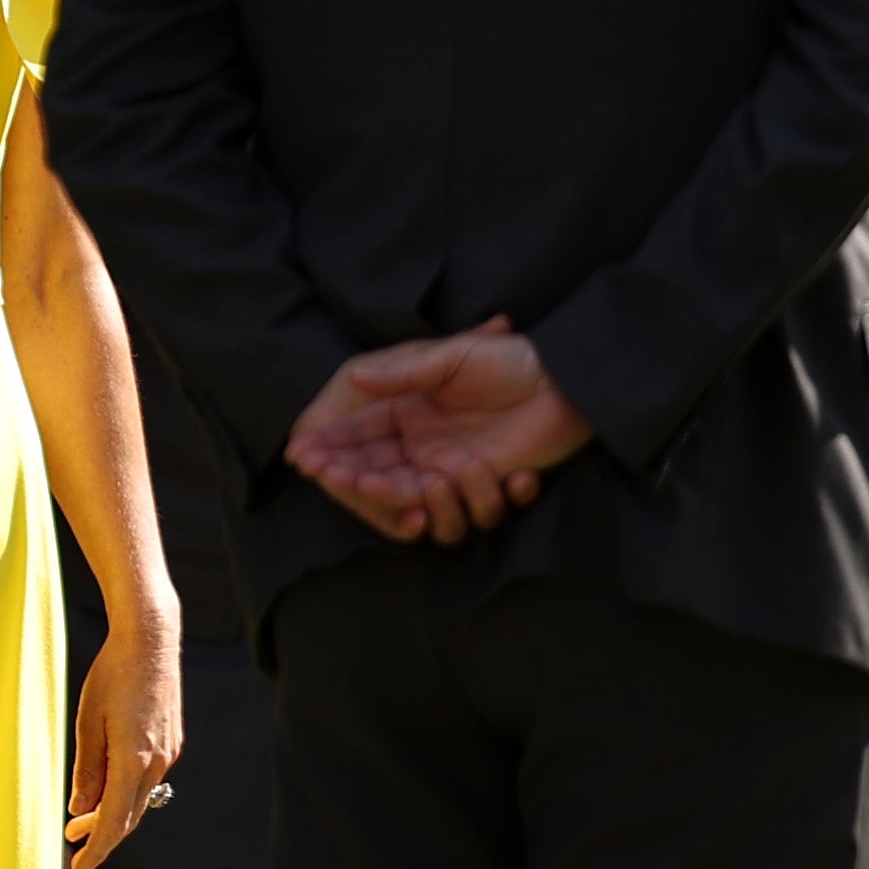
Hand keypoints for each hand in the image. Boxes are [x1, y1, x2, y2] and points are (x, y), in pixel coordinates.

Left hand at [65, 615, 184, 868]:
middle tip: (71, 843)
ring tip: (80, 819)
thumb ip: (86, 771)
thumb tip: (79, 810)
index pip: (113, 821)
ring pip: (138, 799)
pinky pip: (147, 779)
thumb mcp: (87, 723)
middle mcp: (156, 762)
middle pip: (127, 816)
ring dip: (111, 812)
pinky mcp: (171, 742)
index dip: (95, 850)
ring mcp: (168, 753)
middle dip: (99, 835)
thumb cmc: (110, 675)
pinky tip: (106, 786)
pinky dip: (125, 792)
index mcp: (133, 760)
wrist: (150, 640)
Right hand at [285, 321, 595, 542]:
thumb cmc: (507, 360)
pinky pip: (475, 511)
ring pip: (422, 504)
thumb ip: (403, 372)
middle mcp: (424, 447)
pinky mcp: (489, 486)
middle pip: (379, 477)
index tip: (304, 458)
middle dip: (358, 481)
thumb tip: (355, 376)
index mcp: (408, 413)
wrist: (564, 379)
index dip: (332, 451)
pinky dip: (480, 501)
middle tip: (342, 480)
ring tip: (431, 481)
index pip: (359, 439)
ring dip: (422, 498)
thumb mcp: (450, 356)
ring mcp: (454, 469)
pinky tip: (482, 477)